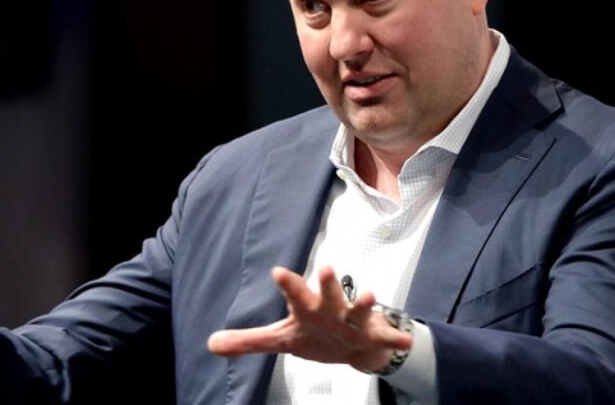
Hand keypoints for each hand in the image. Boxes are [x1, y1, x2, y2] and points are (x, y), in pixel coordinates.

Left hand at [207, 266, 410, 372]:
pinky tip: (403, 337)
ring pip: (358, 309)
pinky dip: (395, 337)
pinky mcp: (375, 334)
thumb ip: (249, 340)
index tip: (278, 271)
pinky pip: (387, 336)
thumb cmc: (316, 334)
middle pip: (328, 294)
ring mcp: (355, 320)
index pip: (295, 293)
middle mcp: (331, 308)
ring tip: (369, 295)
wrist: (355, 346)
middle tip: (327, 267)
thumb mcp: (282, 340)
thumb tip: (211, 344)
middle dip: (329, 283)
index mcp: (308, 309)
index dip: (288, 284)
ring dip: (365, 303)